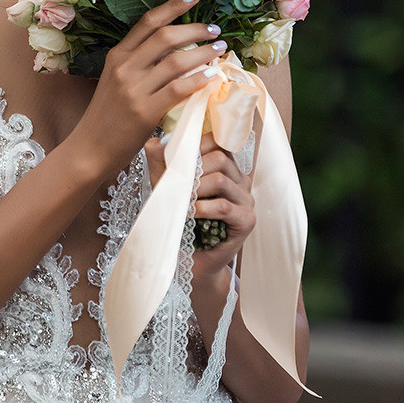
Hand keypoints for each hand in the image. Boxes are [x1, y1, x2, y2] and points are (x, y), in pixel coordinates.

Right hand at [72, 0, 225, 175]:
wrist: (89, 149)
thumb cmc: (106, 117)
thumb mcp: (115, 81)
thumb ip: (138, 64)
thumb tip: (176, 50)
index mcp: (117, 56)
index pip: (148, 22)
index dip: (173, 6)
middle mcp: (124, 68)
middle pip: (165, 36)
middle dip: (195, 29)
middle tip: (215, 30)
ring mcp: (134, 89)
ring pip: (176, 61)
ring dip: (203, 53)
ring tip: (220, 50)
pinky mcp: (145, 112)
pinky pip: (178, 89)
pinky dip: (198, 79)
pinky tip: (211, 75)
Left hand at [145, 130, 255, 279]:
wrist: (190, 260)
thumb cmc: (180, 220)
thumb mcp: (166, 185)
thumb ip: (160, 161)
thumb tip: (156, 141)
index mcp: (227, 167)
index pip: (218, 142)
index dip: (195, 147)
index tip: (175, 159)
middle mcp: (241, 180)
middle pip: (220, 158)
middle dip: (193, 170)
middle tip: (176, 185)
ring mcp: (247, 200)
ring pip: (221, 180)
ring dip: (195, 190)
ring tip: (181, 202)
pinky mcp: (247, 221)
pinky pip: (224, 206)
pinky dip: (202, 208)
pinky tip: (190, 214)